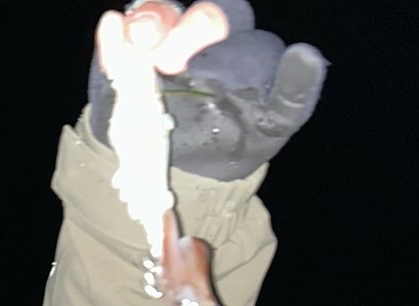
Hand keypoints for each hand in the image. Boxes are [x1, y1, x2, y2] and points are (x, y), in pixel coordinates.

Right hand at [88, 0, 326, 179]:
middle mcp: (196, 37)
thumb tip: (307, 55)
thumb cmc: (232, 144)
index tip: (199, 63)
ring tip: (140, 45)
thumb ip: (294, 92)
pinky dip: (111, 38)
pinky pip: (115, 41)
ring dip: (148, 24)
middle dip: (181, 30)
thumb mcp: (271, 124)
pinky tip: (112, 30)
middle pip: (188, 14)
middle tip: (170, 65)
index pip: (225, 15)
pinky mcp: (121, 60)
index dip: (210, 28)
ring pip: (155, 16)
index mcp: (235, 44)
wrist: (178, 176)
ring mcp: (156, 45)